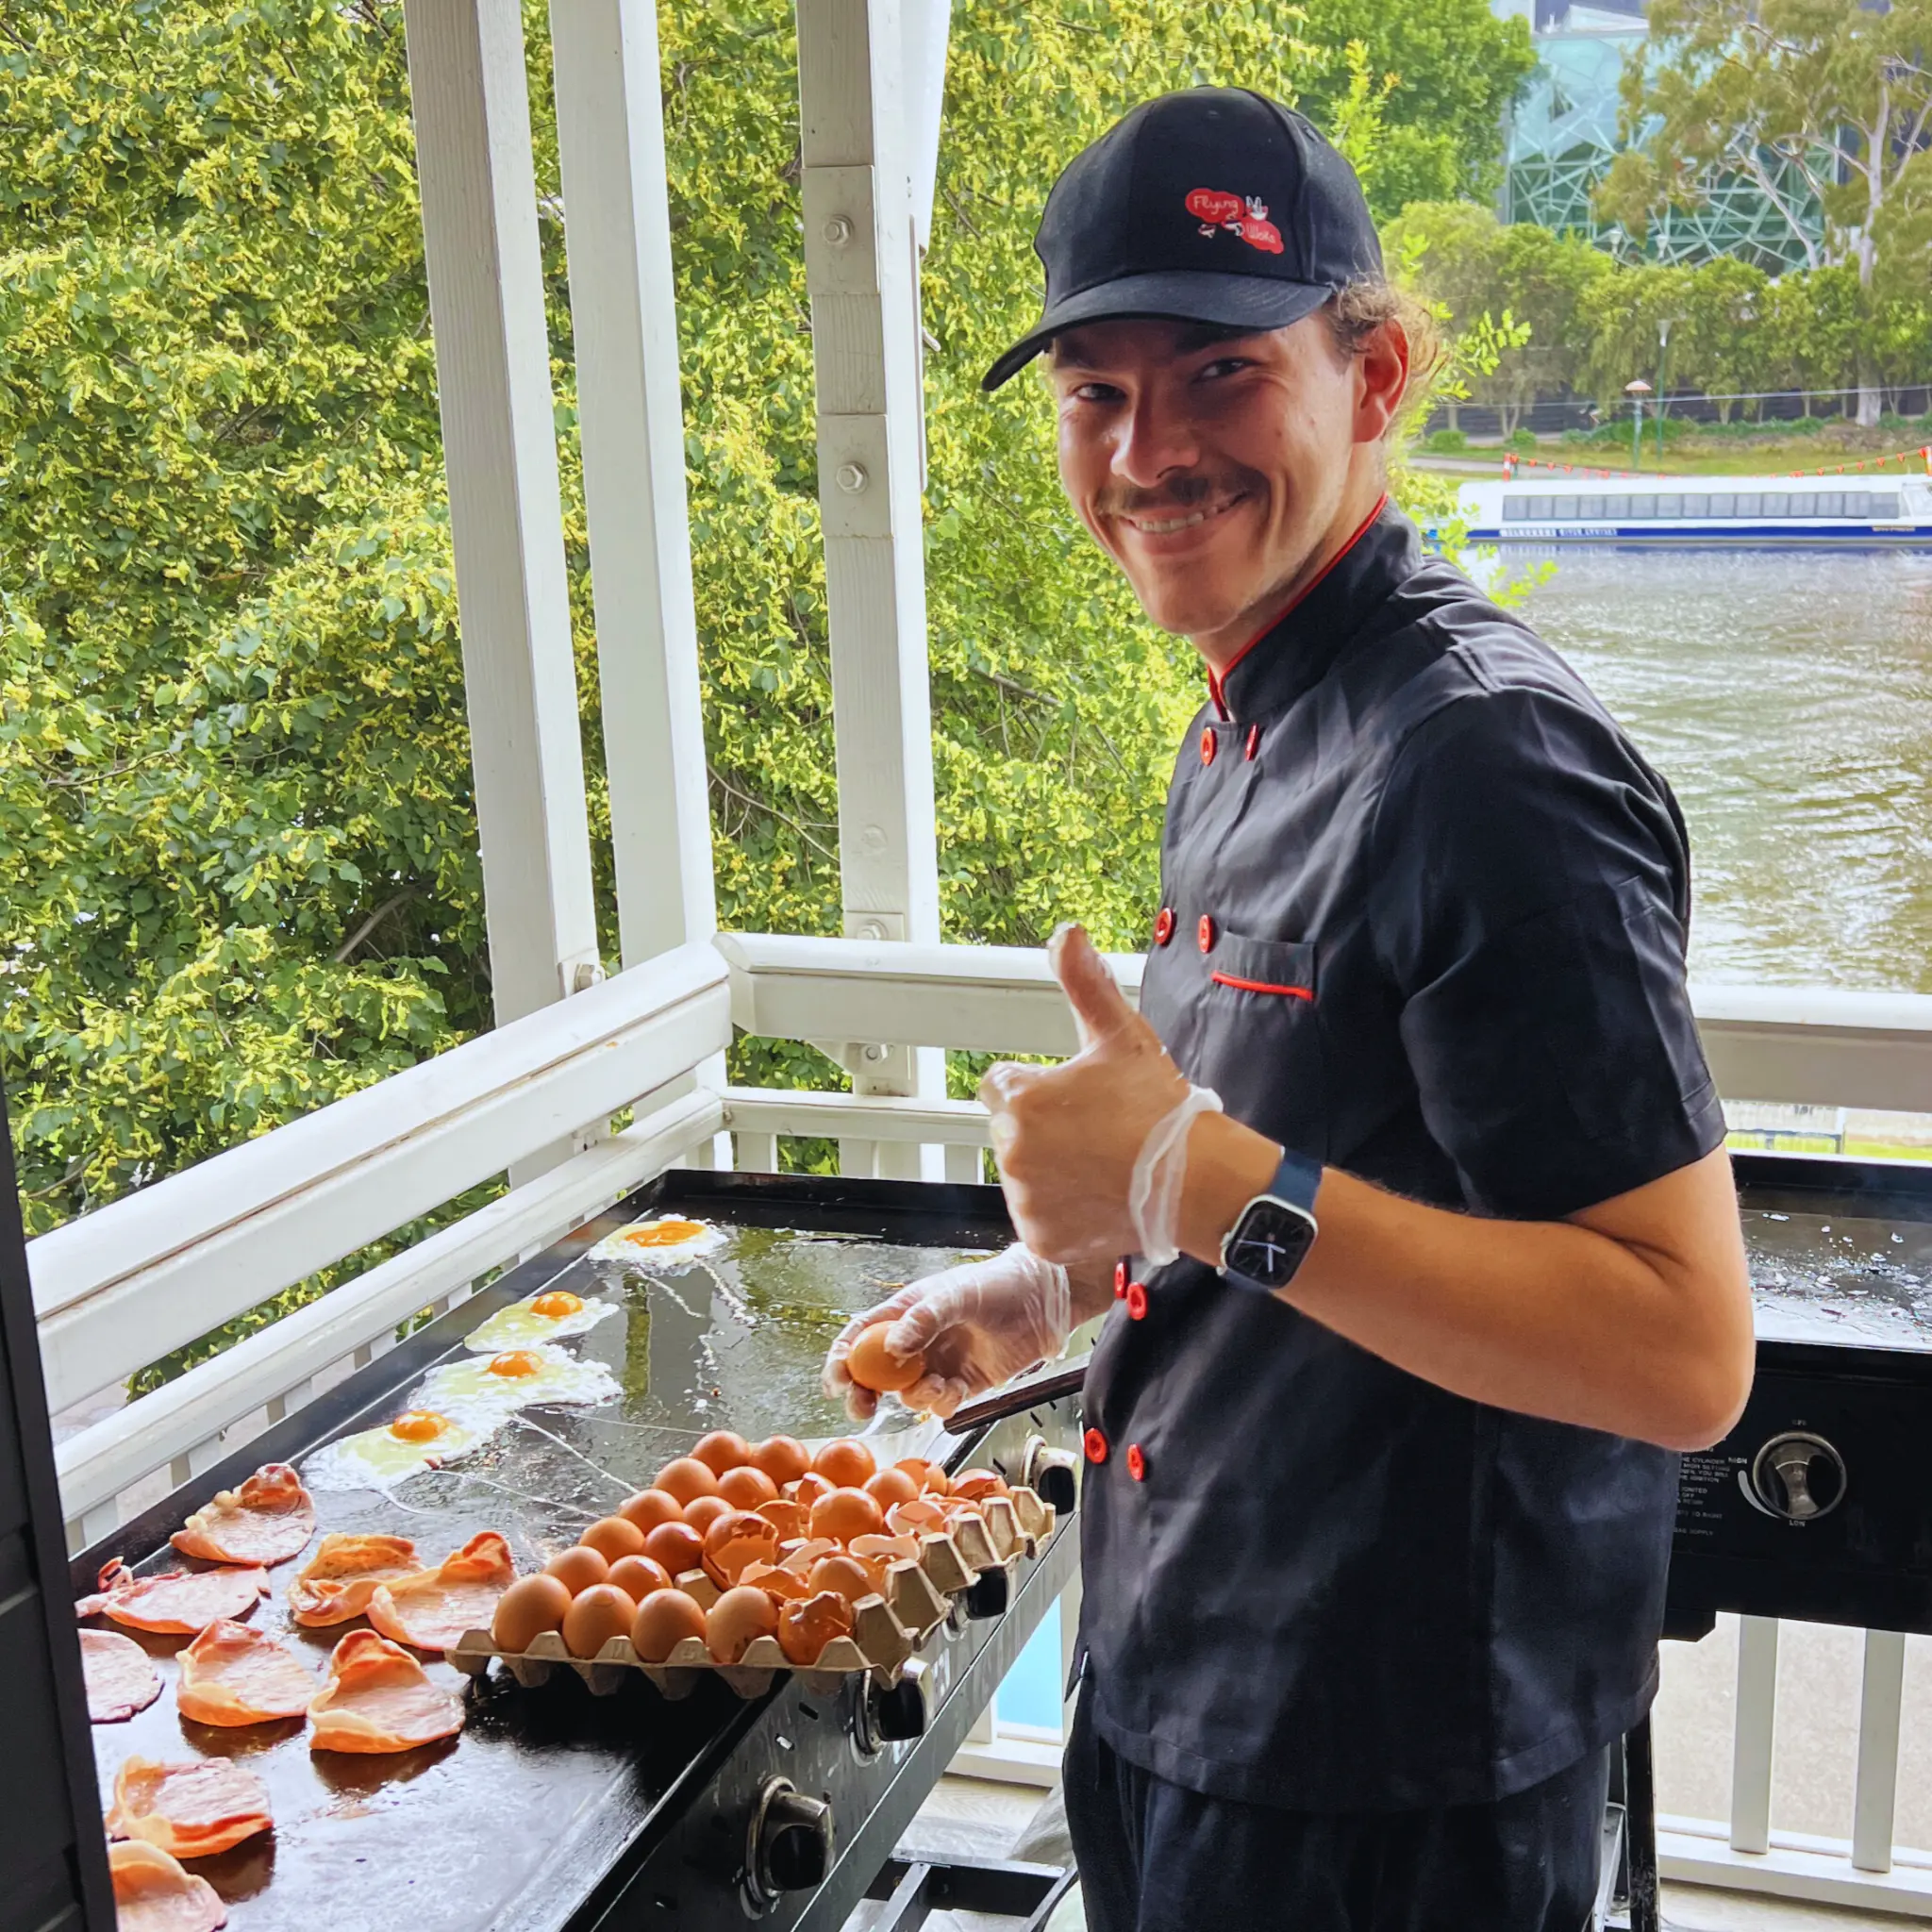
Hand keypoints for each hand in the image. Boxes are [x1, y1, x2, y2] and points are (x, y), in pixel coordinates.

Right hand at [822, 1244, 1071, 1421]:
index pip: (862, 1336)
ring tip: (933, 1386)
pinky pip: (941, 1403)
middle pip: (876, 1373)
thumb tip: (892, 1346)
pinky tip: (954, 1391)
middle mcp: (919, 1340)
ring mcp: (940, 1362)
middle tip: (861, 1407)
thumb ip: (925, 1319)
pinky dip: (942, 1403)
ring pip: (908, 1393)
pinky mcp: (965, 1382)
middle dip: (864, 1393)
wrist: (1048, 1301)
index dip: (842, 1358)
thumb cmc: (1001, 1283)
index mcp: (907, 1311)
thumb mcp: (959, 1293)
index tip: (836, 1380)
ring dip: (913, 1397)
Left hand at [978, 924, 1190, 1262]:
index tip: (1077, 1095)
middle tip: (1096, 1130)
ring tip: (1101, 1163)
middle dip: (1043, 1128)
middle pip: (1011, 1131)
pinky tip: (1099, 1194)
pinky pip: (1039, 1217)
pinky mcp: (1042, 1238)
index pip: (1003, 1085)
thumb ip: (1085, 982)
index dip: (1040, 1086)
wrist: (1199, 1182)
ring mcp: (1027, 1201)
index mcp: (1022, 1102)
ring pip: (1024, 1175)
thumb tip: (1066, 933)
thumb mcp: (1122, 1035)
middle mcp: (1013, 1154)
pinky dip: (1062, 1210)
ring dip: (1050, 1169)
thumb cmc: (1161, 1109)